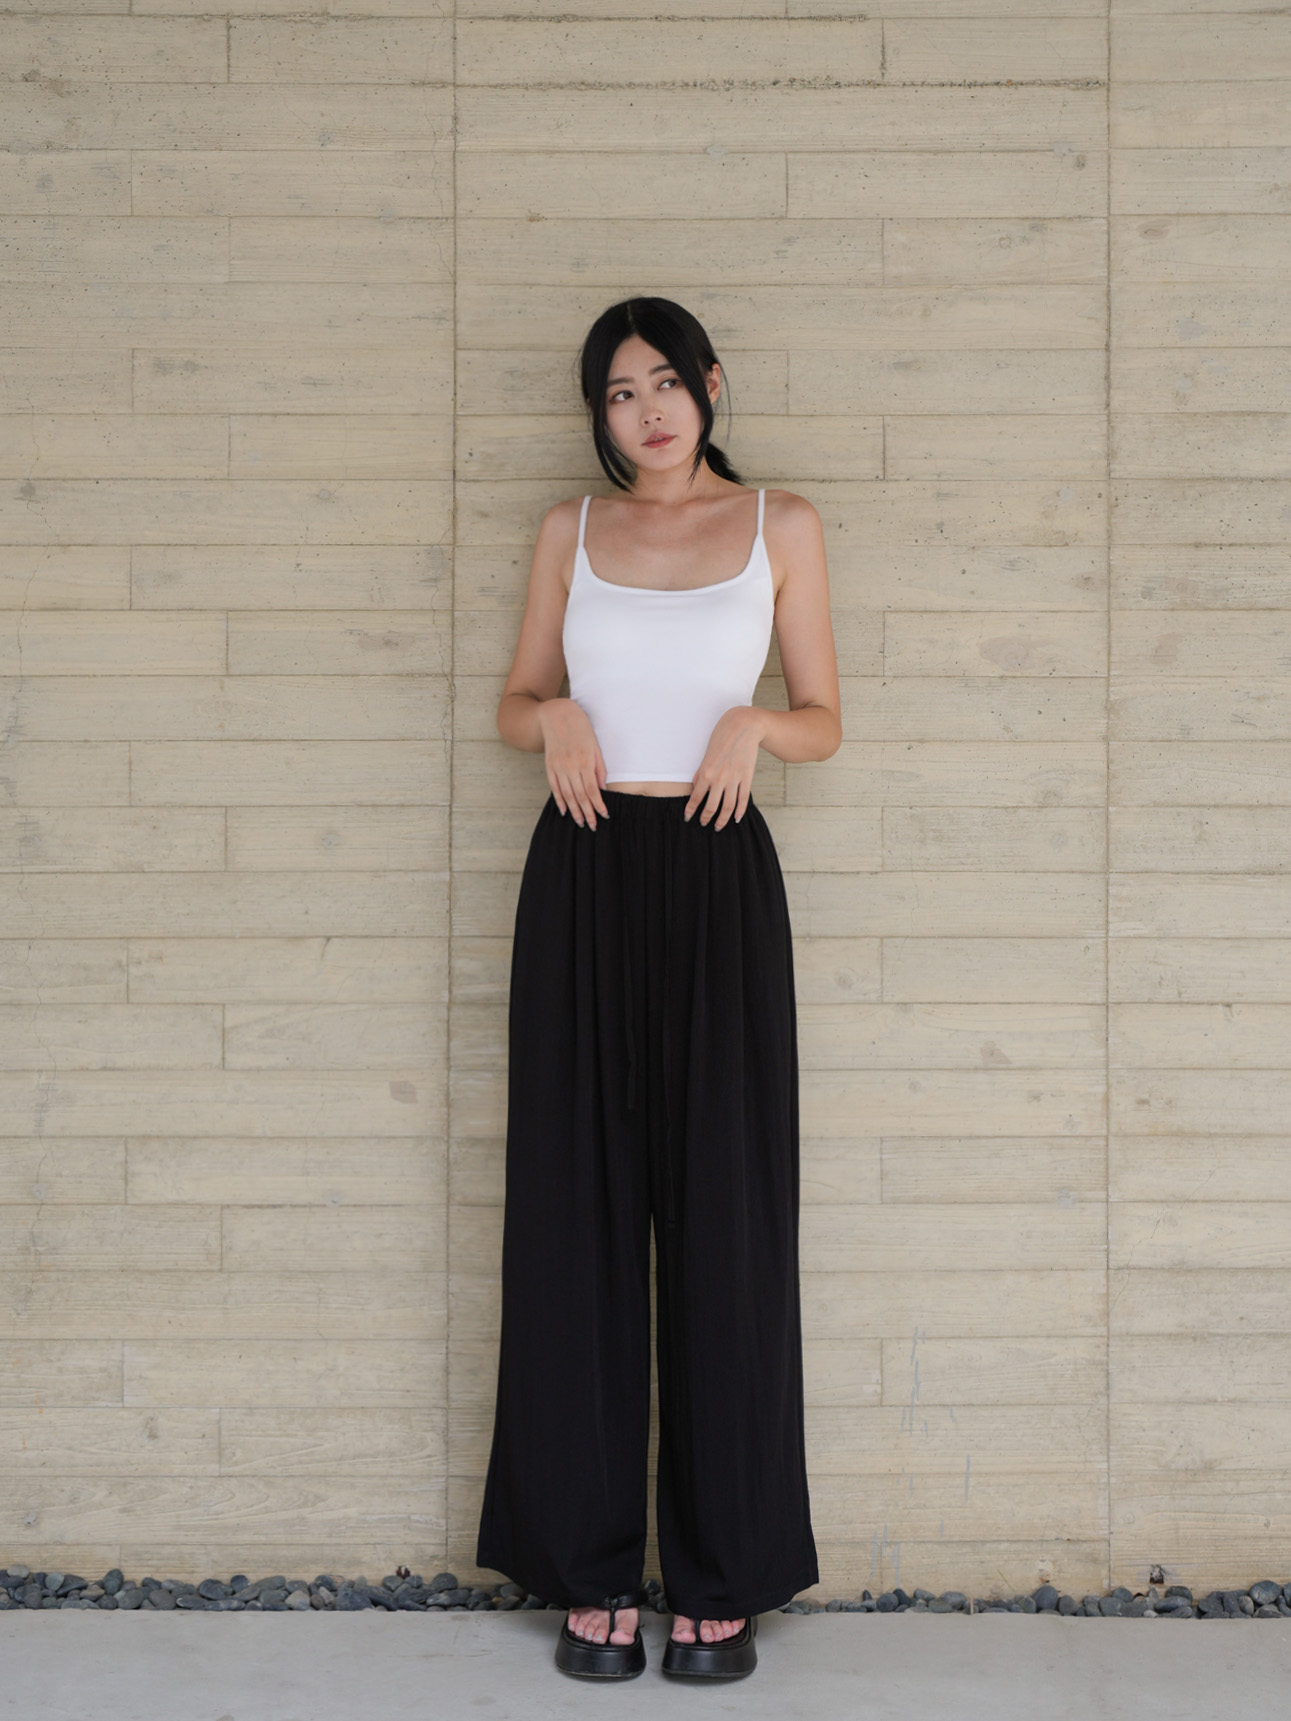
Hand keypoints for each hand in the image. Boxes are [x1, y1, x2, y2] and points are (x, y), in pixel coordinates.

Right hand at [537, 698, 610, 828]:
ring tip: (581, 823)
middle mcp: (570, 767)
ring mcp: (558, 768)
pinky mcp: (549, 766)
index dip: (598, 805)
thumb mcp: (595, 745)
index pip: (592, 790)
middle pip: (580, 796)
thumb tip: (602, 788)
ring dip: (574, 811)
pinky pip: (554, 788)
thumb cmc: (581, 729)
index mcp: (584, 762)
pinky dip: (559, 800)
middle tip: (592, 826)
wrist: (556, 715)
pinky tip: (564, 811)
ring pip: (567, 795)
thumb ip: (599, 768)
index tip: (604, 816)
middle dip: (587, 813)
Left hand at [684, 707, 765, 829]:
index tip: (688, 818)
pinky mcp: (747, 778)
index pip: (696, 798)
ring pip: (728, 807)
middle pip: (712, 807)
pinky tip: (736, 819)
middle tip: (703, 824)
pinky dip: (740, 812)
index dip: (691, 811)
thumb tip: (696, 788)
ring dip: (722, 820)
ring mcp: (734, 779)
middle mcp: (719, 779)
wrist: (743, 727)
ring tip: (718, 826)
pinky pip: (743, 799)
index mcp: (706, 772)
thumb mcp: (706, 754)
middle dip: (706, 818)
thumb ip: (700, 773)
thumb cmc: (722, 737)